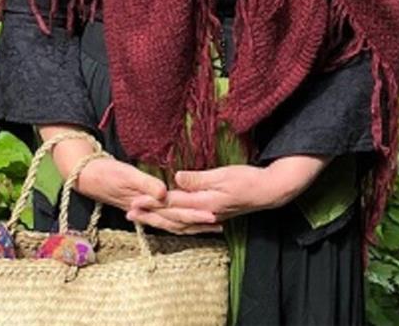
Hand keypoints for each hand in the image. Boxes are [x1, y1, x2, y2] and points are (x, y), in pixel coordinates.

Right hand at [75, 156, 218, 230]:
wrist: (87, 175)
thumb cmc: (106, 173)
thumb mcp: (126, 175)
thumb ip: (145, 184)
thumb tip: (164, 194)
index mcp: (145, 204)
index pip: (174, 213)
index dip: (193, 214)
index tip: (212, 215)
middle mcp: (147, 211)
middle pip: (176, 221)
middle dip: (197, 222)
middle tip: (219, 222)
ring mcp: (145, 210)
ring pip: (172, 221)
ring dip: (190, 223)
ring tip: (209, 223)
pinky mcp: (143, 205)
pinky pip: (165, 215)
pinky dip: (178, 218)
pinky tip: (186, 216)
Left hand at [145, 156, 328, 222]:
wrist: (269, 192)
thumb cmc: (247, 179)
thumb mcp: (222, 174)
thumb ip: (198, 179)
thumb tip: (176, 179)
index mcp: (204, 202)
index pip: (172, 203)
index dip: (151, 202)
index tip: (133, 202)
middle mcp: (204, 214)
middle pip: (171, 217)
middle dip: (149, 215)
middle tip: (129, 214)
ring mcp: (209, 217)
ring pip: (179, 223)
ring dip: (159, 221)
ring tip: (142, 220)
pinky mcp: (214, 216)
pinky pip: (189, 224)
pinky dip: (175, 224)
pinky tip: (169, 223)